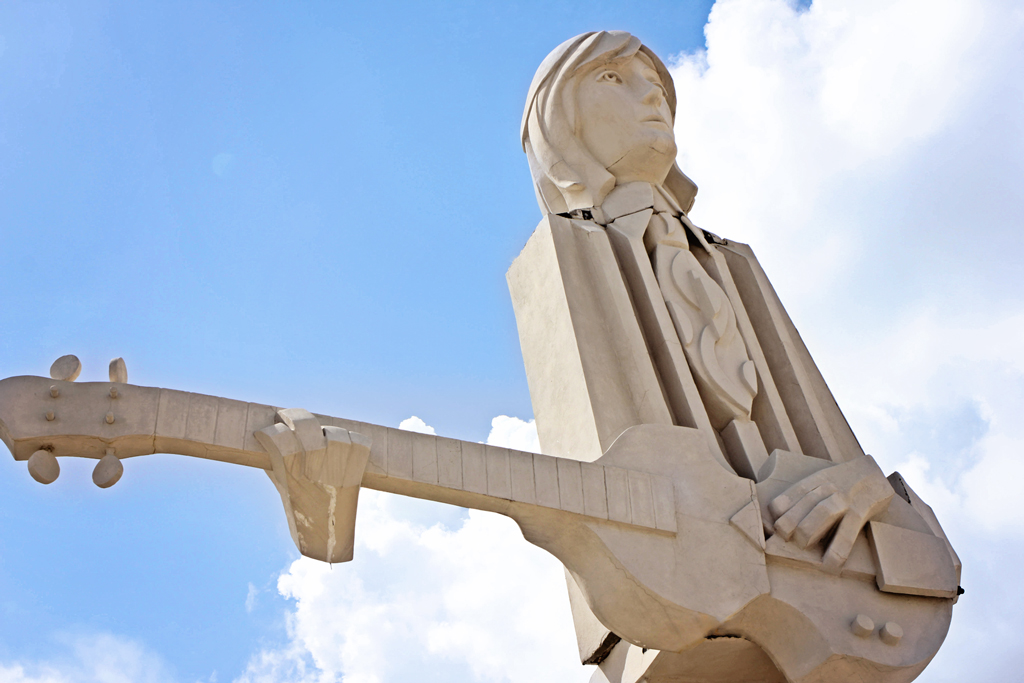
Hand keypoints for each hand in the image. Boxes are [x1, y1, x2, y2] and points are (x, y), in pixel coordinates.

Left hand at [768, 455, 893, 572]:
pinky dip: (838, 549)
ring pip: (823, 512)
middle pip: (806, 502)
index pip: (794, 492)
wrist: (874, 472)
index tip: (773, 524)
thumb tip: (782, 517)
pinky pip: (848, 531)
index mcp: (817, 479)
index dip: (780, 509)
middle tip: (785, 539)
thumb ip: (805, 494)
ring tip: (802, 546)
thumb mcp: (822, 479)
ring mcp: (846, 499)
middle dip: (791, 522)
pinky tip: (830, 564)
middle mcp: (830, 487)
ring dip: (809, 531)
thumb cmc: (843, 481)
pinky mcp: (862, 510)